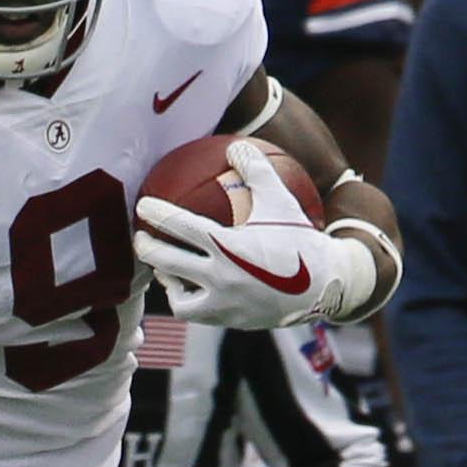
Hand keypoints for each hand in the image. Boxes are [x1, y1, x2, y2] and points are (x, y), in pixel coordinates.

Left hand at [134, 142, 333, 329]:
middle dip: (147, 248)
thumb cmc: (300, 239)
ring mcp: (222, 303)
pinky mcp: (228, 320)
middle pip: (167, 262)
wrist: (325, 286)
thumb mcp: (280, 201)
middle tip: (140, 237)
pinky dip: (187, 300)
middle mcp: (220, 277)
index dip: (156, 214)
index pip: (180, 226)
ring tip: (161, 268)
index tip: (142, 205)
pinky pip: (195, 312)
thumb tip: (235, 146)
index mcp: (228, 246)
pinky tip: (187, 289)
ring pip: (177, 296)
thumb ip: (256, 170)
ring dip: (166, 280)